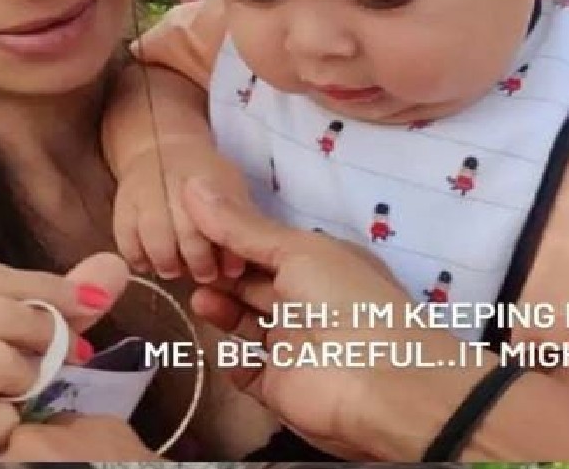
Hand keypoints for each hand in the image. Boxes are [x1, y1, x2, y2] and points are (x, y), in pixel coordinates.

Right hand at [113, 140, 247, 282]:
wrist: (160, 150)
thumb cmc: (204, 178)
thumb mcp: (232, 188)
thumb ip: (238, 223)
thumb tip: (235, 267)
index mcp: (208, 176)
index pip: (219, 217)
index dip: (225, 249)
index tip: (231, 268)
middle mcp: (174, 180)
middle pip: (187, 230)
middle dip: (198, 260)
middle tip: (205, 274)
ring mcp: (143, 192)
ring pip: (155, 236)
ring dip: (167, 262)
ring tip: (176, 270)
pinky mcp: (121, 207)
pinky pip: (126, 240)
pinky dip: (138, 258)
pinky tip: (150, 264)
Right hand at [181, 177, 470, 460]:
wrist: (379, 384)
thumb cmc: (345, 300)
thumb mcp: (298, 250)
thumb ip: (242, 226)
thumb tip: (192, 184)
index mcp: (321, 264)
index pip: (267, 245)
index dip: (233, 237)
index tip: (195, 226)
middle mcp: (308, 301)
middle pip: (254, 282)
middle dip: (223, 271)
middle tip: (190, 261)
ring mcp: (293, 344)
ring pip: (247, 322)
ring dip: (222, 308)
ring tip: (199, 296)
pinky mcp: (279, 385)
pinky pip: (247, 370)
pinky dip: (232, 359)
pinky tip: (220, 344)